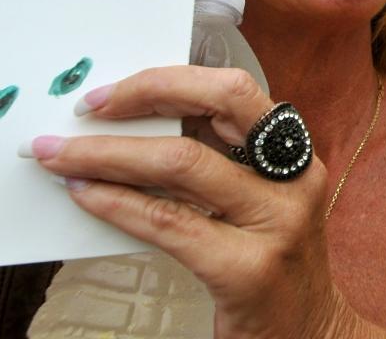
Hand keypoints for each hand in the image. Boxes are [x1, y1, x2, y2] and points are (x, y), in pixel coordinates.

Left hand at [19, 66, 369, 337]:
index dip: (169, 79)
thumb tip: (140, 132)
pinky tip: (89, 196)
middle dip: (146, 94)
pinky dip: (118, 204)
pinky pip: (168, 223)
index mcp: (294, 154)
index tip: (116, 93)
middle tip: (92, 108)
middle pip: (221, 103)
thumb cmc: (276, 266)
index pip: (234, 89)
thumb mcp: (261, 201)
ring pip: (183, 162)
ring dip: (110, 154)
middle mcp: (293, 177)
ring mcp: (276, 221)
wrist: (311, 334)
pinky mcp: (248, 268)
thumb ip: (218, 164)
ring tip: (67, 155)